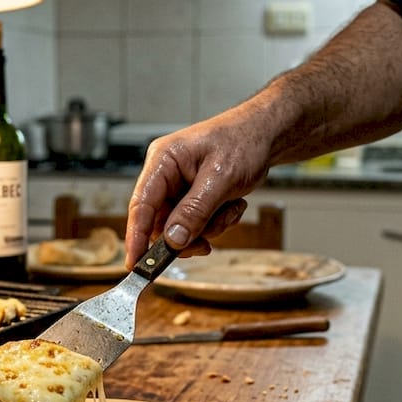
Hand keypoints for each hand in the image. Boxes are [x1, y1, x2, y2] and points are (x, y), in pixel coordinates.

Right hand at [124, 107, 274, 264]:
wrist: (266, 135)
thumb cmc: (243, 142)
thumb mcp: (221, 178)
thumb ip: (195, 210)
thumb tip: (172, 240)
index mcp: (162, 161)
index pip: (141, 205)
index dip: (135, 237)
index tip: (135, 265)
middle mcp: (166, 176)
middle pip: (161, 222)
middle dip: (187, 236)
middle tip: (206, 244)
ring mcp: (179, 187)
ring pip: (182, 228)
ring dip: (209, 227)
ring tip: (230, 209)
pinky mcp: (193, 197)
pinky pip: (197, 224)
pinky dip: (217, 222)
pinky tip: (233, 206)